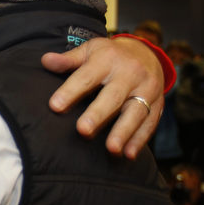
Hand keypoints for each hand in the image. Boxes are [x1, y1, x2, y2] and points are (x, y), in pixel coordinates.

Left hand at [43, 36, 163, 158]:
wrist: (147, 53)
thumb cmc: (110, 56)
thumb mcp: (90, 51)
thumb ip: (69, 60)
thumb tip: (45, 61)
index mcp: (108, 59)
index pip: (86, 76)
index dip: (70, 91)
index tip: (54, 106)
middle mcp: (130, 73)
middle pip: (113, 96)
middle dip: (98, 114)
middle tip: (82, 130)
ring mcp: (147, 89)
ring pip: (135, 112)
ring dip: (124, 131)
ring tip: (111, 149)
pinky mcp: (158, 104)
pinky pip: (150, 122)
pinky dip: (140, 139)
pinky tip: (129, 154)